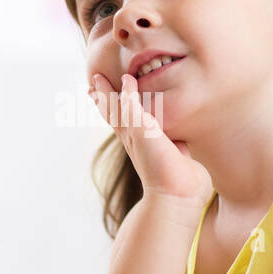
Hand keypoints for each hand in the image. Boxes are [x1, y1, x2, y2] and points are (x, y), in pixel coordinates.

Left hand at [88, 71, 212, 209]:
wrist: (176, 195)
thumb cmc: (155, 162)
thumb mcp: (139, 127)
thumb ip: (131, 103)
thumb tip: (126, 79)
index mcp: (128, 132)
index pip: (112, 106)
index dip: (104, 92)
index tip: (95, 79)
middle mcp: (140, 138)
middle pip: (123, 114)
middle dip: (113, 100)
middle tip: (101, 88)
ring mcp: (158, 145)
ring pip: (145, 122)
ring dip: (139, 109)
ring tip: (136, 98)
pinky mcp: (177, 151)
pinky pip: (170, 131)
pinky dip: (167, 121)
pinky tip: (172, 118)